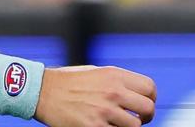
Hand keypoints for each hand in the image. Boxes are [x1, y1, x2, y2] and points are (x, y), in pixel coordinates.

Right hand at [35, 65, 156, 126]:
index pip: (150, 88)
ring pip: (135, 126)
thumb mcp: (97, 72)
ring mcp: (105, 111)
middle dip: (146, 117)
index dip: (151, 99)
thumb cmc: (68, 81)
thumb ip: (118, 81)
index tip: (144, 105)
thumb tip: (136, 94)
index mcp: (115, 75)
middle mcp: (113, 91)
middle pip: (148, 108)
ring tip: (119, 125)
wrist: (43, 91)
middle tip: (138, 119)